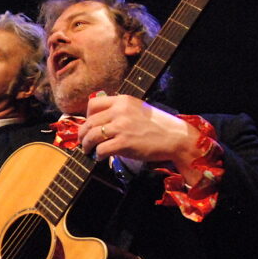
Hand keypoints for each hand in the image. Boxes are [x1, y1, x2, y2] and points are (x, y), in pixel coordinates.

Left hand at [79, 94, 203, 183]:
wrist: (175, 138)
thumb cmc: (158, 126)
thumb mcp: (138, 109)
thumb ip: (121, 110)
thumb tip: (102, 120)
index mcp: (122, 100)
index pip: (93, 104)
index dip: (86, 116)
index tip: (88, 125)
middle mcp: (120, 111)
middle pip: (89, 122)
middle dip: (82, 134)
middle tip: (83, 142)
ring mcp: (121, 127)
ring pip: (91, 136)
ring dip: (86, 145)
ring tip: (88, 151)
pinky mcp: (124, 143)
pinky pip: (101, 149)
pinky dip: (97, 155)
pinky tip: (100, 158)